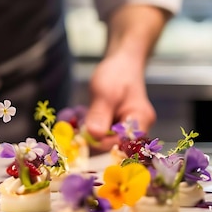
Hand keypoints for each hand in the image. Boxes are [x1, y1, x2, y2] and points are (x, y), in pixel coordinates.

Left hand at [81, 5, 166, 151]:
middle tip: (72, 133)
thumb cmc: (117, 74)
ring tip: (73, 127)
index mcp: (140, 121)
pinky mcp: (117, 129)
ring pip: (106, 144)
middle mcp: (138, 131)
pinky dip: (89, 134)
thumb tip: (93, 135)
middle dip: (92, 143)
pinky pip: (103, 138)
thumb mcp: (106, 92)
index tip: (79, 137)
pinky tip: (78, 125)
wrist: (122, 64)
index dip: (99, 143)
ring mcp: (127, 131)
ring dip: (88, 139)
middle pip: (113, 148)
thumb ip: (100, 114)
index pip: (120, 145)